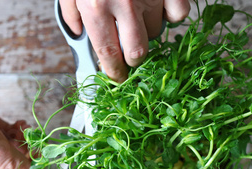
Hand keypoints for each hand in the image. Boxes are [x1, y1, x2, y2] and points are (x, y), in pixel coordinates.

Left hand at [59, 0, 190, 81]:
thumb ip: (73, 13)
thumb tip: (81, 37)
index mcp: (96, 6)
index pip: (108, 53)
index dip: (114, 72)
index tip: (117, 78)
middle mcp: (125, 3)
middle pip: (138, 52)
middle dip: (133, 58)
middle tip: (128, 50)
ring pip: (156, 32)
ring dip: (147, 30)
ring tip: (138, 13)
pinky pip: (178, 15)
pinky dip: (170, 15)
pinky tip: (159, 6)